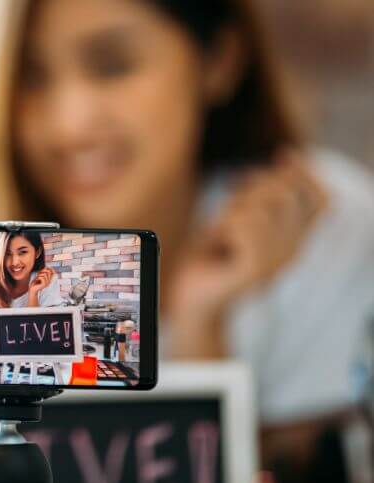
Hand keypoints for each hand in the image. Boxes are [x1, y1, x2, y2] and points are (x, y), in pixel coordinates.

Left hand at [29, 267, 54, 295]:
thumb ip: (43, 272)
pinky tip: (36, 279)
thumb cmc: (35, 282)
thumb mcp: (39, 276)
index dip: (51, 269)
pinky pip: (42, 278)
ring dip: (39, 274)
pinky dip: (38, 277)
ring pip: (45, 274)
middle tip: (38, 273)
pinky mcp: (44, 284)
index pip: (53, 273)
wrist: (32, 289)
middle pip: (49, 272)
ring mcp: (47, 283)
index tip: (46, 267)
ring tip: (36, 277)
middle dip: (43, 271)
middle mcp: (49, 281)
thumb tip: (46, 267)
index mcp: (49, 279)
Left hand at [168, 149, 326, 349]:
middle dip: (249, 193)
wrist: (190, 298)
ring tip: (221, 237)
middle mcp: (293, 251)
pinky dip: (224, 227)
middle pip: (283, 194)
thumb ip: (261, 192)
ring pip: (260, 207)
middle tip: (226, 218)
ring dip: (231, 213)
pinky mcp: (257, 270)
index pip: (321, 200)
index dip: (304, 174)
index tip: (282, 156)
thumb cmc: (210, 254)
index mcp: (294, 239)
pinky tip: (220, 247)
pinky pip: (244, 224)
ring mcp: (278, 262)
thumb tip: (288, 156)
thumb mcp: (236, 215)